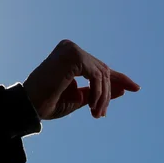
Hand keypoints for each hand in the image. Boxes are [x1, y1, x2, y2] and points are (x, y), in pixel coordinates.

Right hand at [23, 40, 139, 119]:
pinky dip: (98, 93)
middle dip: (107, 93)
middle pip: (103, 70)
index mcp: (69, 55)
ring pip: (102, 73)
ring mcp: (72, 50)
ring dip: (103, 96)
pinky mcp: (73, 56)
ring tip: (96, 113)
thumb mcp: (78, 98)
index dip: (118, 78)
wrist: (28, 106)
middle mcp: (70, 48)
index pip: (98, 66)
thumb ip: (97, 92)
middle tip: (101, 114)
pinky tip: (92, 106)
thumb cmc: (47, 103)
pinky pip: (97, 76)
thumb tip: (122, 89)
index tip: (135, 88)